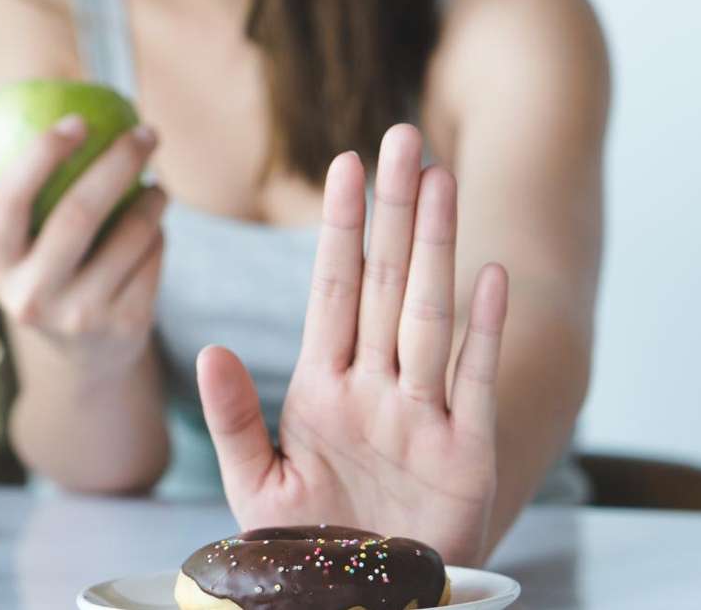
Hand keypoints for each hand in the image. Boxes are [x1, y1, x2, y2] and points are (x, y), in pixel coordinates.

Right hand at [0, 116, 166, 376]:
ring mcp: (80, 317)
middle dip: (117, 163)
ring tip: (155, 184)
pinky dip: (159, 235)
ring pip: (129, 235)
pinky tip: (156, 226)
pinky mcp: (124, 326)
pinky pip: (152, 259)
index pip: (7, 203)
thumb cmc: (36, 278)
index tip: (76, 121)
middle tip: (144, 133)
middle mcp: (32, 298)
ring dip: (152, 200)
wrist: (85, 357)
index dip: (41, 155)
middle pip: (78, 214)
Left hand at [196, 125, 508, 565]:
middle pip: (384, 284)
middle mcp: (376, 389)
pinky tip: (491, 276)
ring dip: (435, 249)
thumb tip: (209, 349)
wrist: (361, 603)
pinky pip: (475, 383)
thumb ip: (234, 417)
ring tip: (441, 180)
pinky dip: (484, 333)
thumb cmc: (309, 545)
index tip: (344, 166)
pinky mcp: (465, 455)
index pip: (332, 291)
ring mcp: (423, 416)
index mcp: (323, 389)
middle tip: (402, 138)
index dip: (339, 228)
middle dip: (392, 212)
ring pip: (429, 315)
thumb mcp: (256, 483)